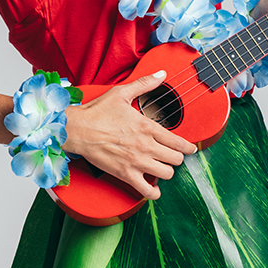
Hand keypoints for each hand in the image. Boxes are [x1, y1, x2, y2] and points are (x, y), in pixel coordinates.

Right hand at [64, 68, 196, 198]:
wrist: (78, 129)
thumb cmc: (97, 113)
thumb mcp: (123, 93)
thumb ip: (145, 84)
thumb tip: (161, 74)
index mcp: (148, 127)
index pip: (179, 142)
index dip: (188, 148)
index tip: (190, 149)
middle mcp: (146, 146)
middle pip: (176, 159)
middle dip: (176, 158)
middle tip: (171, 157)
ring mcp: (137, 162)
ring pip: (166, 174)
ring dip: (166, 172)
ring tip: (161, 168)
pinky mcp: (125, 174)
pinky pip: (147, 190)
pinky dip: (153, 193)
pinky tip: (153, 189)